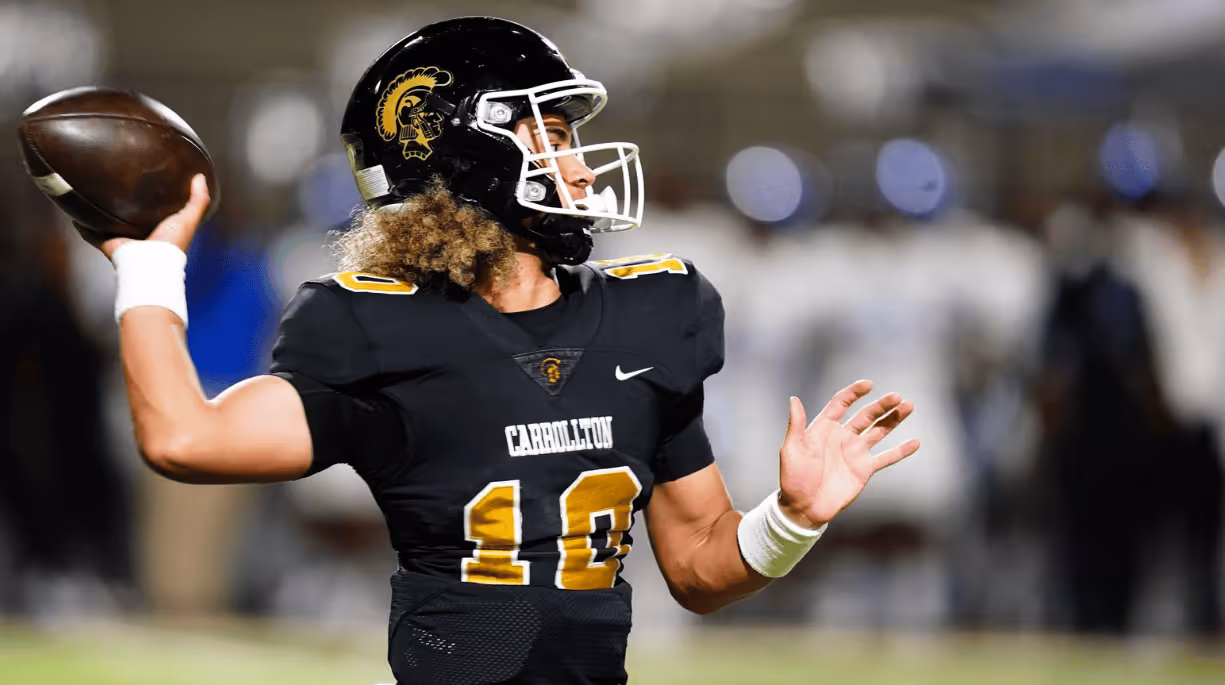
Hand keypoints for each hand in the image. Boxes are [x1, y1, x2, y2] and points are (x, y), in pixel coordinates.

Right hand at [74, 174, 210, 259]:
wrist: (151, 262)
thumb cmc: (172, 243)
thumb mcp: (189, 218)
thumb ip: (198, 200)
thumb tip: (200, 177)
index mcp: (157, 228)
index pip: (151, 210)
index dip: (149, 197)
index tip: (143, 178)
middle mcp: (138, 234)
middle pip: (126, 215)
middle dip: (119, 201)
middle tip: (111, 181)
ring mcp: (121, 239)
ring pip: (106, 222)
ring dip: (98, 211)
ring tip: (90, 190)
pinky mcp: (106, 243)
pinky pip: (89, 232)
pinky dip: (81, 223)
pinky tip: (74, 210)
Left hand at [777, 380, 918, 528]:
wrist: (804, 508)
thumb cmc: (793, 478)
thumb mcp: (791, 450)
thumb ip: (796, 425)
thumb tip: (793, 399)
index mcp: (824, 428)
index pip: (841, 404)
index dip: (854, 393)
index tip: (868, 384)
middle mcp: (842, 436)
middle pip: (865, 415)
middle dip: (881, 405)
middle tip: (897, 397)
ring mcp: (855, 452)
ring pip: (879, 431)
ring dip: (894, 419)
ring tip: (909, 406)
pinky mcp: (864, 469)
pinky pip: (886, 457)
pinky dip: (901, 451)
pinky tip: (915, 442)